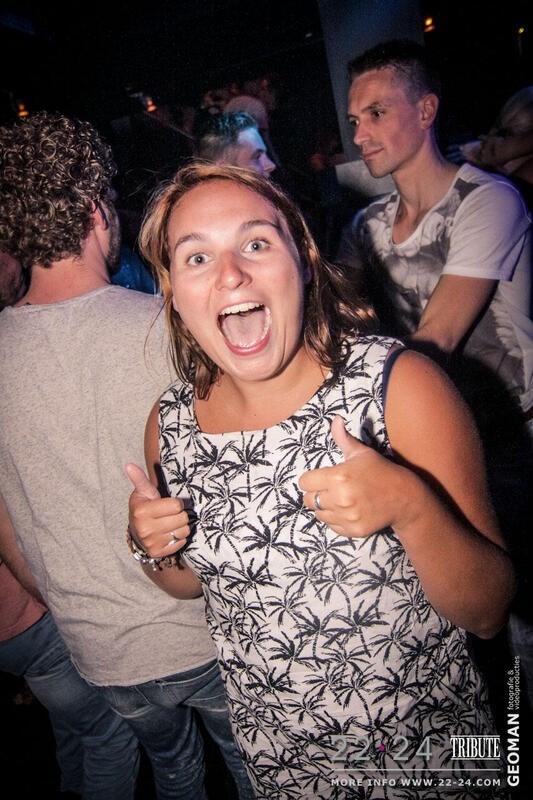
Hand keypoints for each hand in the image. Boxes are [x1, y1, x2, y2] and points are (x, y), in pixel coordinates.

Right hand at [125, 463, 190, 555]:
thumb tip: (129, 465)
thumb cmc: (144, 507)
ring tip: (171, 523)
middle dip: (180, 514)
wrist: (137, 533)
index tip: (168, 504)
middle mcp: (145, 529)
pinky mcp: (158, 553)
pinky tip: (169, 533)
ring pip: (184, 531)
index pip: (177, 505)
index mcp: (142, 512)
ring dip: (181, 526)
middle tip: (170, 514)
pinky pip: (182, 542)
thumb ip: (140, 479)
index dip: (176, 503)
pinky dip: (179, 537)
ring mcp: (151, 543)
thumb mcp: (143, 493)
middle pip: (182, 518)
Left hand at [299, 416, 410, 536]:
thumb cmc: (380, 471)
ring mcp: (347, 516)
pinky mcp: (353, 530)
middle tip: (331, 489)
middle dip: (316, 493)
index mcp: (339, 476)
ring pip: (319, 514)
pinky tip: (348, 510)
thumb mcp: (362, 453)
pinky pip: (332, 526)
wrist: (404, 497)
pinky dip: (336, 520)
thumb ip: (344, 438)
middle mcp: (341, 498)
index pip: (304, 482)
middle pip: (308, 500)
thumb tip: (336, 419)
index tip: (321, 478)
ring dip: (326, 507)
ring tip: (341, 499)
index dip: (311, 479)